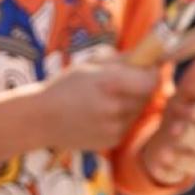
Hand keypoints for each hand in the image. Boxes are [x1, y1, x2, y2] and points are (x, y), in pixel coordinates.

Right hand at [32, 56, 159, 150]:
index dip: (153, 73)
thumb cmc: (65, 86)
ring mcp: (113, 127)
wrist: (41, 120)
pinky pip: (127, 125)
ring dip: (130, 103)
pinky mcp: (111, 141)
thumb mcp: (92, 64)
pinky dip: (119, 118)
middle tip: (121, 83)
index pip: (153, 80)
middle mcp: (114, 108)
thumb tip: (153, 52)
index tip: (146, 68)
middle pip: (147, 95)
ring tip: (105, 100)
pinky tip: (99, 115)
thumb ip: (125, 59)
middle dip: (140, 87)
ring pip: (138, 111)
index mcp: (110, 83)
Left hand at [140, 56, 194, 187]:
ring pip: (194, 158)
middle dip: (188, 133)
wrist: (164, 144)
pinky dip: (170, 168)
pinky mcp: (186, 173)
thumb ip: (192, 85)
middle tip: (174, 129)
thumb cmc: (176, 116)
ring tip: (164, 149)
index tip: (182, 106)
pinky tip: (160, 161)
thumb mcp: (180, 100)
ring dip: (178, 153)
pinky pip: (181, 173)